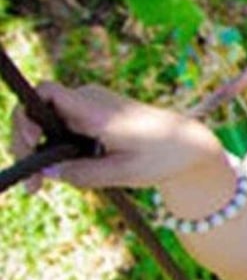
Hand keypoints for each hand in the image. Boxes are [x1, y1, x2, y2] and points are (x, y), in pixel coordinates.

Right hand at [9, 81, 223, 192]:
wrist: (189, 146)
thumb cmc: (163, 157)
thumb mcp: (124, 173)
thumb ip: (84, 173)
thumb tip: (48, 173)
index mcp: (97, 109)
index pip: (46, 92)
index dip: (27, 114)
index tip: (31, 143)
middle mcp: (89, 102)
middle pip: (36, 113)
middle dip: (24, 144)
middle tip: (31, 186)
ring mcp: (89, 109)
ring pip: (45, 125)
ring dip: (36, 152)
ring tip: (37, 188)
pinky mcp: (91, 119)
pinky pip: (59, 130)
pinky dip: (52, 150)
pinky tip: (52, 176)